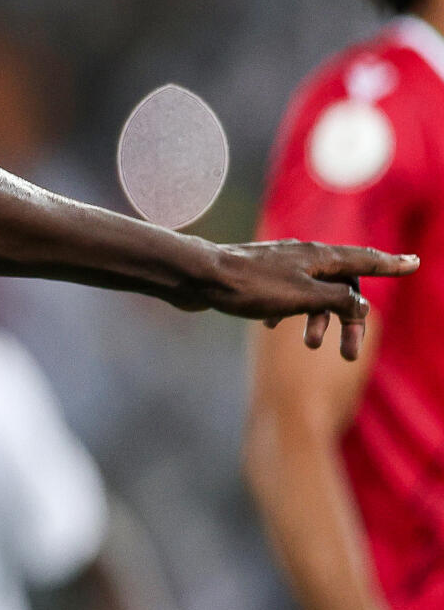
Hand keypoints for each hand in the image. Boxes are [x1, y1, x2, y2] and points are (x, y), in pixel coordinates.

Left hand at [203, 241, 417, 360]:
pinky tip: (273, 327)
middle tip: (350, 354)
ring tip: (312, 347)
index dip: (390, 265)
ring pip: (313, 292)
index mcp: (318, 256)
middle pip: (341, 285)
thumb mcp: (303, 297)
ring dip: (319, 320)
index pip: (364, 260)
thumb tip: (362, 305)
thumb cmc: (250, 287)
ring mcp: (279, 264)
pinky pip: (287, 294)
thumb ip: (338, 300)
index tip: (413, 263)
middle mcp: (301, 255)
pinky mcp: (258, 275)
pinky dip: (289, 312)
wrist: (196, 277)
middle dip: (349, 321)